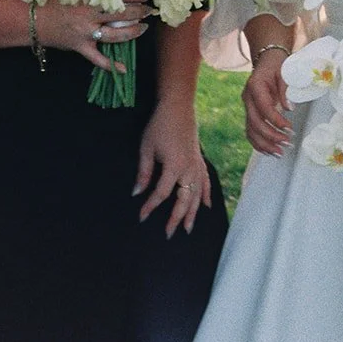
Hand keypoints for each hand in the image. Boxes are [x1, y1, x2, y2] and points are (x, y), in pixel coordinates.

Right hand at [36, 0, 149, 70]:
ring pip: (116, 35)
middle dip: (140, 11)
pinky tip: (124, 69)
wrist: (32, 19)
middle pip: (123, 14)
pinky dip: (111, 65)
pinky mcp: (81, 47)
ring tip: (144, 27)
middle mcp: (90, 16)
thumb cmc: (52, 0)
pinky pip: (98, 59)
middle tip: (150, 9)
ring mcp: (86, 33)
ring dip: (133, 32)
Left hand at [134, 101, 210, 236]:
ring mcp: (197, 165)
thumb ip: (144, 173)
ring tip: (188, 228)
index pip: (162, 193)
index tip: (141, 217)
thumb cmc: (159, 126)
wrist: (178, 107)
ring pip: (197, 194)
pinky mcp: (200, 160)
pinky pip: (205, 181)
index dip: (151, 206)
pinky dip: (206, 194)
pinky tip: (206, 206)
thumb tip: (136, 193)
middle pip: (184, 200)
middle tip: (169, 234)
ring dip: (192, 212)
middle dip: (176, 218)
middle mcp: (189, 168)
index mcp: (174, 166)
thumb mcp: (146, 148)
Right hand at [243, 49, 292, 156]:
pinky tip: (270, 152)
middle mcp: (247, 98)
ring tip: (280, 153)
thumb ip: (285, 90)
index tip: (289, 129)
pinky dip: (259, 144)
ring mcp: (247, 107)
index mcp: (254, 86)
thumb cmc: (278, 66)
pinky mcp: (250, 113)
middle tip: (287, 143)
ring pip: (250, 131)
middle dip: (271, 136)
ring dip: (264, 144)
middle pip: (255, 123)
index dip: (275, 121)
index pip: (264, 108)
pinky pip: (250, 132)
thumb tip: (289, 108)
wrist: (267, 60)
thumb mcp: (284, 72)